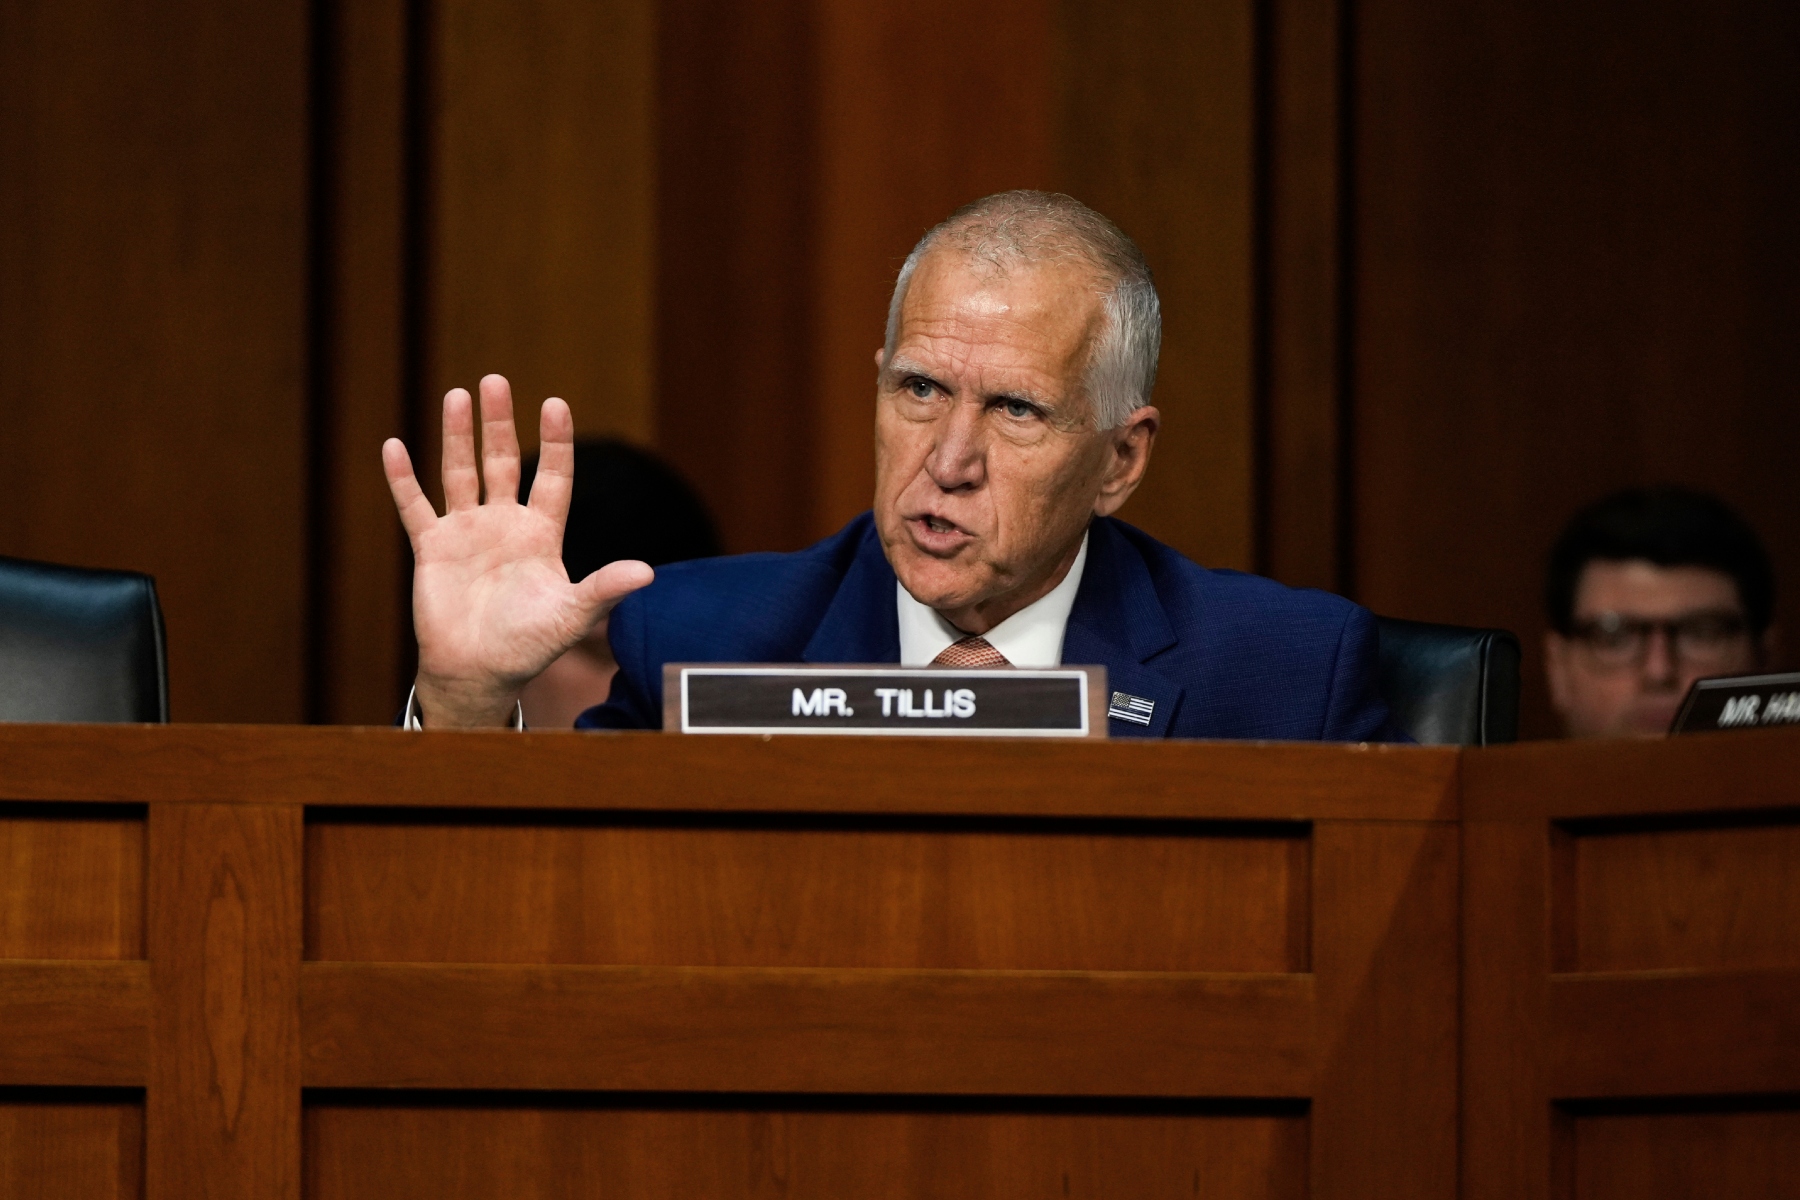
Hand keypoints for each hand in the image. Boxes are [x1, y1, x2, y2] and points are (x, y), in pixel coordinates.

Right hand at [383, 374, 652, 726]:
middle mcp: (505, 524)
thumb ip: (604, 589)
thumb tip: (648, 573)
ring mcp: (467, 532)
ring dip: (457, 436)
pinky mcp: (432, 548)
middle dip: (499, 423)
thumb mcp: (572, 614)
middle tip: (494, 381)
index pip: (554, 477)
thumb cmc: (529, 645)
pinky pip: (415, 506)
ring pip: (461, 473)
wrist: (480, 672)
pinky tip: (394, 446)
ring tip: (457, 395)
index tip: (555, 403)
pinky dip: (403, 479)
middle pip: (503, 461)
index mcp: (541, 534)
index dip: (555, 441)